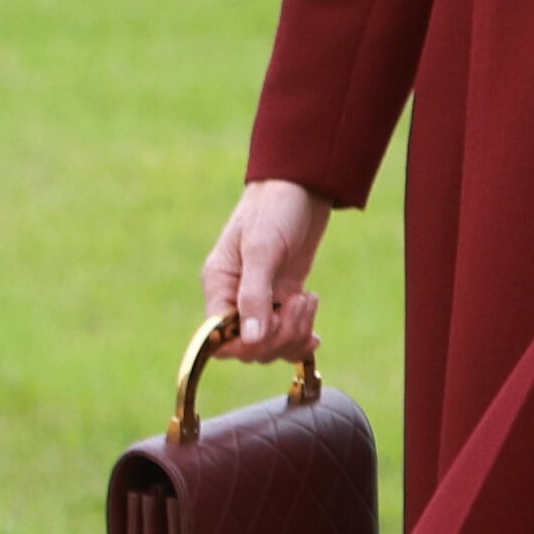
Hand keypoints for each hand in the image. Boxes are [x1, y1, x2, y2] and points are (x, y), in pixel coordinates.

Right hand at [200, 180, 328, 367]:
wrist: (303, 187)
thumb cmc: (274, 209)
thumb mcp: (262, 250)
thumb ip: (254, 295)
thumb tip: (250, 340)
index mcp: (218, 285)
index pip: (218, 337)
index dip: (245, 344)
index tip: (271, 329)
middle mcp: (236, 297)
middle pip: (249, 347)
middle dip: (278, 335)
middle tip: (298, 304)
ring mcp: (262, 299)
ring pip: (271, 344)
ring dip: (294, 332)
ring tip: (308, 300)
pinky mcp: (285, 298)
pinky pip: (287, 334)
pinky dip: (301, 337)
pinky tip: (314, 334)